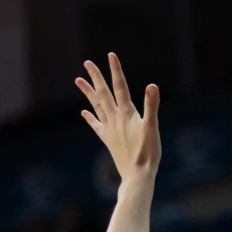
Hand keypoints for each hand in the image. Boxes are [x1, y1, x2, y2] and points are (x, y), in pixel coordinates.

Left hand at [75, 53, 160, 179]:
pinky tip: (84, 112)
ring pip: (96, 106)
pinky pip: (96, 125)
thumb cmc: (148, 153)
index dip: (116, 70)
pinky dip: (90, 117)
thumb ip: (151, 105)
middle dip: (96, 77)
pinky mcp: (108, 140)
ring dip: (88, 92)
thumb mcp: (152, 128)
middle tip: (87, 63)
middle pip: (103, 93)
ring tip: (78, 81)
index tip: (110, 55)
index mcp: (126, 113)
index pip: (120, 86)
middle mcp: (115, 119)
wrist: (137, 176)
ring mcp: (110, 129)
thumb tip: (152, 86)